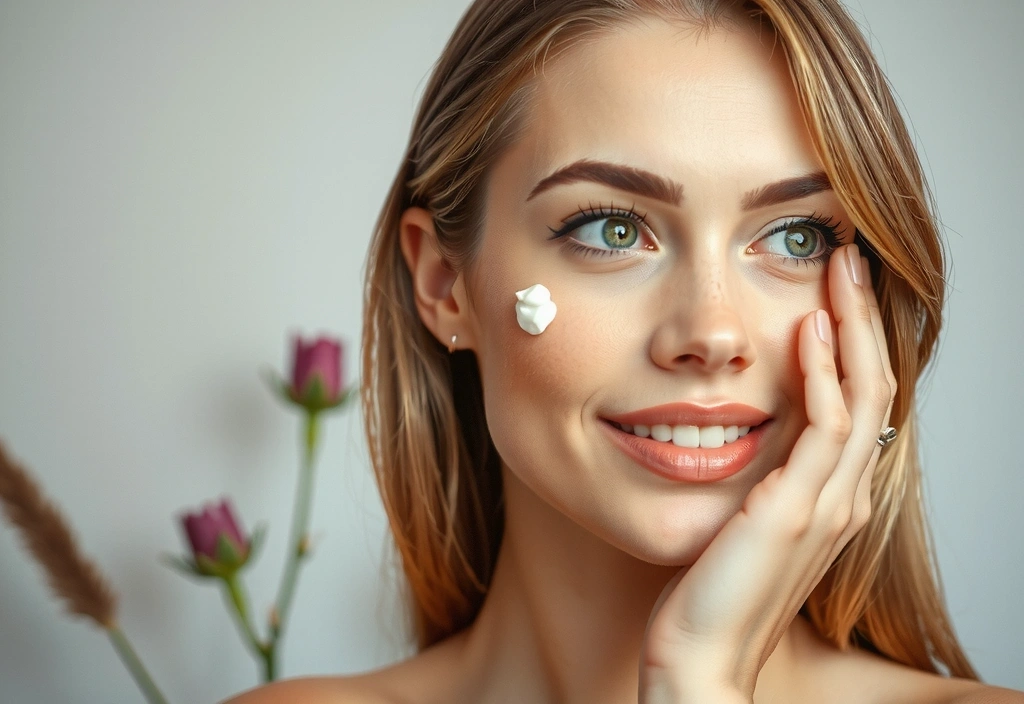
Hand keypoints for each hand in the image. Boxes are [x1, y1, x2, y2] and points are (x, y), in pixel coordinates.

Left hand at [638, 244, 897, 702]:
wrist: (698, 657)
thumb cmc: (708, 593)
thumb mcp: (739, 521)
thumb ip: (756, 477)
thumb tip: (739, 427)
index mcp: (831, 498)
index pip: (857, 403)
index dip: (852, 343)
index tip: (831, 291)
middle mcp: (843, 498)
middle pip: (874, 387)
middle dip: (863, 319)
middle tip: (846, 261)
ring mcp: (828, 505)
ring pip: (863, 395)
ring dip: (853, 327)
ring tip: (838, 271)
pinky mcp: (797, 510)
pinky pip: (825, 426)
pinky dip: (823, 372)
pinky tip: (808, 328)